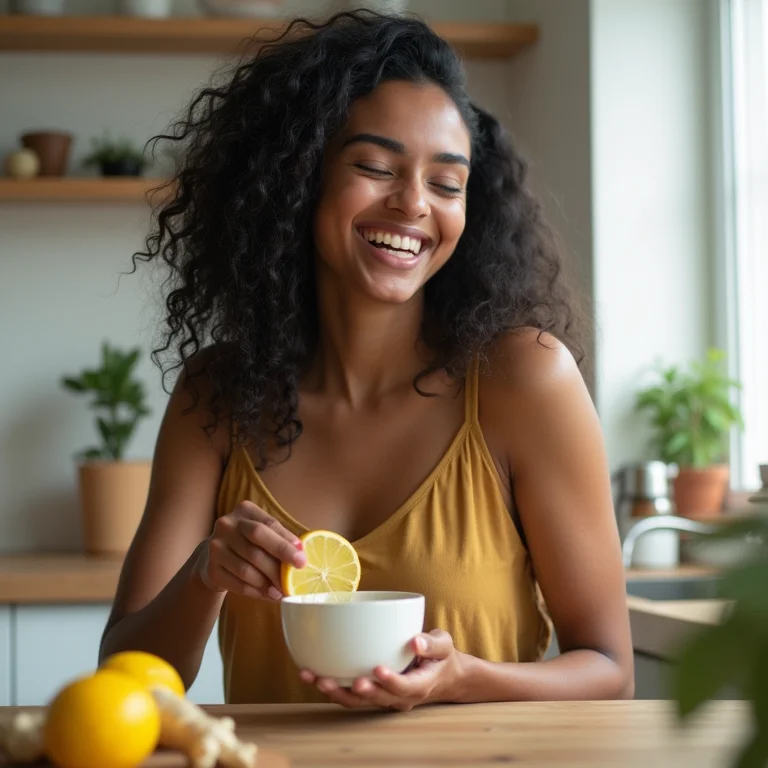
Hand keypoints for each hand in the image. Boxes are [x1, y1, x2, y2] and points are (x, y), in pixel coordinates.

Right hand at [195, 500, 305, 600]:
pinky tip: (268, 595)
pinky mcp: (211, 569)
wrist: (213, 557)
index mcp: (244, 510)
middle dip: (278, 563)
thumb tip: (301, 553)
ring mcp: (216, 546)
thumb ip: (280, 538)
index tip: (301, 560)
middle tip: (293, 579)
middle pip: (256, 544)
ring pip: (247, 568)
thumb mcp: (262, 533)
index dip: (286, 543)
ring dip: (267, 582)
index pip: (268, 525)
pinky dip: (256, 592)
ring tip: (281, 591)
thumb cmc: (247, 542)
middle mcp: (227, 525)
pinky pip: (238, 584)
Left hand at [300, 629, 463, 710]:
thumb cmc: (441, 657)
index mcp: (419, 685)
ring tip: (316, 679)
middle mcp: (399, 697)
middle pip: (375, 699)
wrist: (442, 676)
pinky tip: (313, 673)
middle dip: (355, 691)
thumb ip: (432, 643)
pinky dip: (333, 687)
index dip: (391, 681)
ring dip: (336, 692)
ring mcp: (384, 697)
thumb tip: (416, 641)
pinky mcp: (372, 692)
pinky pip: (351, 695)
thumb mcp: (444, 645)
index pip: (404, 688)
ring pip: (358, 701)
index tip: (378, 669)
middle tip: (336, 681)